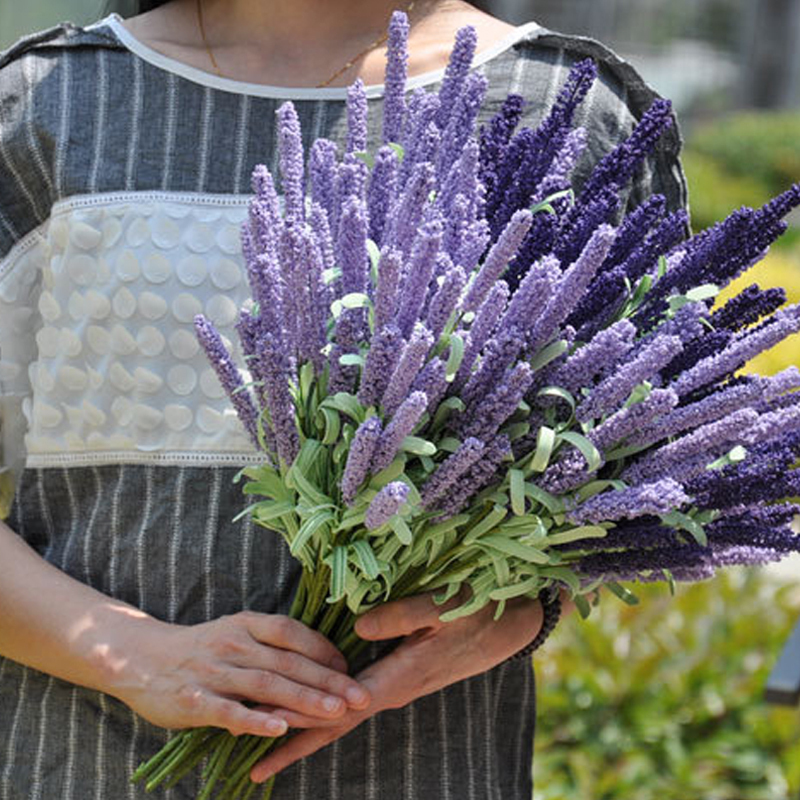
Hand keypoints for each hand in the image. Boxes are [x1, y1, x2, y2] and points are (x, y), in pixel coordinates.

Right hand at [100, 611, 370, 737]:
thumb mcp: (235, 633)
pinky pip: (230, 712)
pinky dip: (256, 720)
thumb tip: (318, 657)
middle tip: (359, 696)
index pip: (293, 632)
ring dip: (304, 700)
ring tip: (335, 713)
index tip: (349, 667)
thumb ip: (270, 644)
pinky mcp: (194, 700)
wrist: (139, 658)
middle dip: (328, 681)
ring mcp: (214, 672)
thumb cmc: (199, 648)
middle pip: (288, 662)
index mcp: (246, 624)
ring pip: (267, 686)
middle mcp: (233, 644)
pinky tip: (280, 729)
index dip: (323, 649)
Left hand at [250, 592, 557, 782]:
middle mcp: (391, 689)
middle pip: (333, 723)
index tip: (261, 752)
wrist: (507, 623)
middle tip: (251, 763)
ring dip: (306, 726)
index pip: (338, 713)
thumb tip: (357, 627)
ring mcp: (395, 684)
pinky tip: (311, 706)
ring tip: (268, 735)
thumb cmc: (475, 611)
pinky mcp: (399, 674)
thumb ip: (400, 616)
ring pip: (341, 712)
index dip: (298, 732)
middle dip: (292, 741)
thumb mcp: (441, 608)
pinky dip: (327, 707)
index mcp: (397, 677)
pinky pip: (354, 698)